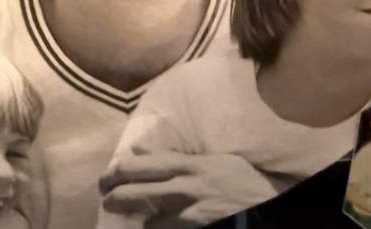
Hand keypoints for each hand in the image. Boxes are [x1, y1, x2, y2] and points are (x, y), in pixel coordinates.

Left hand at [99, 150, 280, 228]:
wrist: (265, 207)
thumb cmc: (241, 182)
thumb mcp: (213, 161)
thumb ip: (177, 156)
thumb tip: (140, 149)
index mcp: (190, 165)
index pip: (144, 165)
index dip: (120, 171)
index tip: (108, 175)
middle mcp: (186, 187)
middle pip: (138, 191)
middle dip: (115, 196)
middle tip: (105, 198)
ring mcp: (190, 213)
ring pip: (147, 217)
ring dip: (134, 215)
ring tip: (122, 212)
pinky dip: (154, 228)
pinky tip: (149, 225)